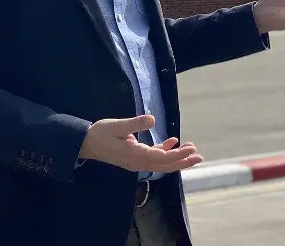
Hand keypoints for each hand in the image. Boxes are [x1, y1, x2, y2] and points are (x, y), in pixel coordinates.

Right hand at [78, 115, 202, 172]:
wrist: (84, 143)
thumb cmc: (100, 133)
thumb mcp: (118, 125)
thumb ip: (135, 123)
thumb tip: (152, 119)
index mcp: (135, 155)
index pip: (162, 158)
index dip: (178, 155)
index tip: (192, 150)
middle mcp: (138, 162)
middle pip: (165, 165)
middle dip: (183, 161)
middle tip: (199, 156)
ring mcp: (136, 161)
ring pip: (161, 163)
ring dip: (176, 157)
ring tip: (191, 149)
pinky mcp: (134, 157)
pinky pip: (153, 157)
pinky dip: (164, 151)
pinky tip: (173, 142)